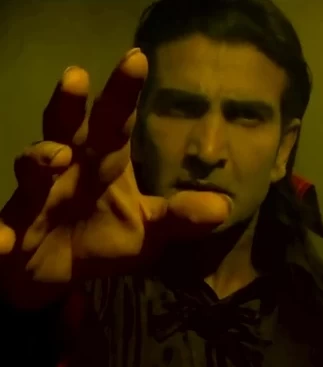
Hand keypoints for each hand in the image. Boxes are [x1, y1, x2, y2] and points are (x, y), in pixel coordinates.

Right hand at [0, 48, 229, 308]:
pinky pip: (0, 230)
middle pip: (67, 130)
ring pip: (32, 171)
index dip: (123, 94)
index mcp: (103, 164)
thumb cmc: (104, 240)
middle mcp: (69, 171)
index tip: (136, 59)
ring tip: (56, 157)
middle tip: (78, 77)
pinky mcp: (13, 231)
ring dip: (38, 161)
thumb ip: (179, 217)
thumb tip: (223, 208)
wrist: (61, 272)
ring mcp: (37, 199)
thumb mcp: (149, 231)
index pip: (114, 123)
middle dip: (70, 105)